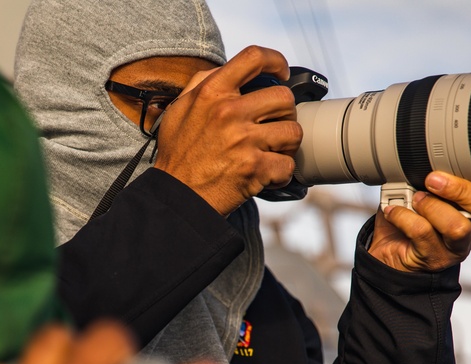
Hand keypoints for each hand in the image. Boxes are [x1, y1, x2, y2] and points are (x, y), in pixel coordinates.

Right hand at [153, 46, 302, 215]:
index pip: (253, 58)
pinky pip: (288, 165)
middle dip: (284, 114)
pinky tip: (266, 175)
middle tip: (274, 126)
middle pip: (284, 98)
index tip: (282, 73)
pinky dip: (281, 174)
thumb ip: (202, 84)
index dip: (275, 61)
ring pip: (294, 132)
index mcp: (212, 92)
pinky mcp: (254, 168)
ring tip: (271, 152)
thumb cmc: (178, 155)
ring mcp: (244, 140)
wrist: (176, 198)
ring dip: (287, 145)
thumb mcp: (180, 110)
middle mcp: (229, 112)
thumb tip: (226, 69)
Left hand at [369, 172, 470, 272]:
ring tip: (414, 199)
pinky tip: (393, 210)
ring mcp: (456, 248)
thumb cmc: (413, 214)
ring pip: (459, 227)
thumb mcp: (428, 190)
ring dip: (432, 206)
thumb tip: (430, 153)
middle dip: (462, 190)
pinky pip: (423, 233)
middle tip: (433, 179)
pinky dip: (404, 216)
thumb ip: (441, 176)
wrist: (387, 248)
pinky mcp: (433, 259)